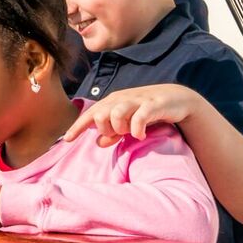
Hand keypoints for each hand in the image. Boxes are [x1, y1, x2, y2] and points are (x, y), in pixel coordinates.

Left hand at [66, 85, 203, 146]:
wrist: (176, 99)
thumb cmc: (147, 111)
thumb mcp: (127, 123)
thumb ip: (113, 133)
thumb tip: (98, 142)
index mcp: (112, 102)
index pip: (90, 114)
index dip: (78, 127)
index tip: (67, 140)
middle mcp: (121, 99)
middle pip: (100, 115)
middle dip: (105, 129)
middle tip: (118, 135)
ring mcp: (137, 101)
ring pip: (116, 114)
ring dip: (119, 128)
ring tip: (129, 133)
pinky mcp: (153, 104)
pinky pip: (139, 117)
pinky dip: (137, 129)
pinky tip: (140, 135)